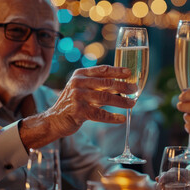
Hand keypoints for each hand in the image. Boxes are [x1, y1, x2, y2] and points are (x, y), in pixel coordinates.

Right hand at [21, 65, 136, 147]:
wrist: (54, 119)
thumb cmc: (74, 103)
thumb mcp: (83, 88)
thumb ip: (99, 85)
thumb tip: (123, 85)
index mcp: (81, 74)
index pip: (102, 70)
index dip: (118, 71)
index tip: (130, 72)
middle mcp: (78, 83)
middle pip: (106, 83)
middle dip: (123, 86)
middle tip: (135, 89)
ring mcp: (78, 97)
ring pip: (105, 98)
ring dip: (121, 101)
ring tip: (132, 104)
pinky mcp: (79, 112)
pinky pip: (100, 114)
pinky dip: (112, 117)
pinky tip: (121, 118)